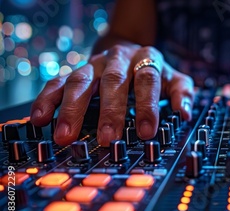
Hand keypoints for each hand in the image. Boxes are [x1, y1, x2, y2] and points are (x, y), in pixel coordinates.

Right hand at [30, 45, 193, 146]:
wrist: (127, 50)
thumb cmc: (153, 71)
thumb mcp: (174, 78)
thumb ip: (183, 93)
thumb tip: (186, 113)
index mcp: (146, 58)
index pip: (148, 80)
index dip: (148, 105)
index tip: (147, 131)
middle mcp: (118, 59)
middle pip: (112, 82)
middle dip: (110, 111)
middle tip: (107, 138)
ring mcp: (93, 64)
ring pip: (80, 82)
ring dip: (72, 109)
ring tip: (67, 135)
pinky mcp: (74, 72)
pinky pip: (57, 83)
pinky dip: (47, 100)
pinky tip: (41, 118)